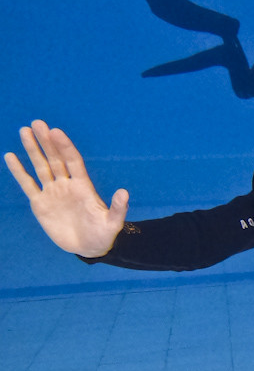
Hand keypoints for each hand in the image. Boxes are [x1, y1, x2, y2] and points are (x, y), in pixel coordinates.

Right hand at [4, 120, 128, 256]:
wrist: (89, 247)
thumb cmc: (103, 235)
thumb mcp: (113, 223)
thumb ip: (118, 208)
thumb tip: (124, 192)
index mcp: (83, 186)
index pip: (73, 161)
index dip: (65, 146)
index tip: (56, 131)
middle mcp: (67, 185)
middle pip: (55, 159)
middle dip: (47, 142)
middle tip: (37, 123)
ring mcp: (53, 193)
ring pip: (40, 167)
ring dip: (32, 150)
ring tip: (24, 131)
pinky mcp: (41, 204)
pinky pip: (28, 184)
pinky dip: (19, 171)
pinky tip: (10, 156)